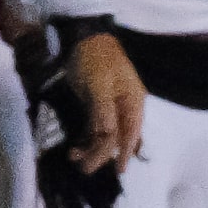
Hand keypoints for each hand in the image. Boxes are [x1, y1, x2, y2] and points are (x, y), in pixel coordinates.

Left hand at [65, 31, 145, 171]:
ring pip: (106, 134)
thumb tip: (108, 134)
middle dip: (103, 153)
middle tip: (86, 168)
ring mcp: (112, 106)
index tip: (119, 169)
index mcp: (132, 100)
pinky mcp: (99, 106)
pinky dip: (88, 138)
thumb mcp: (98, 83)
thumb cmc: (94, 59)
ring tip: (75, 157)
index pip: (131, 131)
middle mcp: (126, 106)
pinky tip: (76, 147)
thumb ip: (103, 110)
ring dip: (92, 147)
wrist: (84, 38)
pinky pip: (96, 127)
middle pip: (118, 135)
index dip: (125, 151)